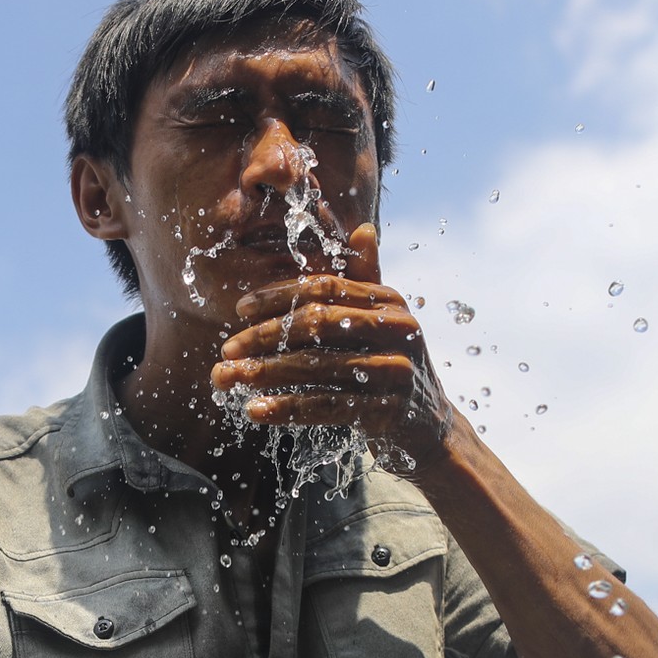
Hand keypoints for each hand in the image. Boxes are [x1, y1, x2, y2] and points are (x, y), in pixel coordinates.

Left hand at [211, 223, 457, 473]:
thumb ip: (369, 280)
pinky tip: (255, 410)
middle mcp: (397, 331)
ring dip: (265, 373)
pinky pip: (326, 407)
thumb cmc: (393, 367)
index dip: (278, 296)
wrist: (429, 428)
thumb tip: (364, 229)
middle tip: (228, 350)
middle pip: (316, 324)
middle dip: (264, 336)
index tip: (240, 310)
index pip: (324, 288)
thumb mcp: (385, 322)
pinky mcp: (387, 412)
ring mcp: (395, 372)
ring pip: (316, 367)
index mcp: (389, 302)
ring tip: (228, 379)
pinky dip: (287, 409)